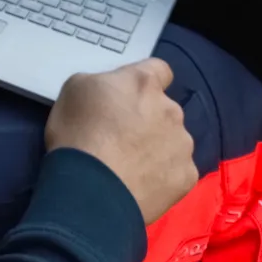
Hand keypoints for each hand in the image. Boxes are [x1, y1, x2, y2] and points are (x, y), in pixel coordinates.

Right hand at [44, 58, 196, 223]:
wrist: (91, 191)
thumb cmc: (78, 134)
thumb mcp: (74, 90)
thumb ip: (101, 83)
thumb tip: (111, 92)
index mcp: (144, 83)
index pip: (159, 69)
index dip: (144, 83)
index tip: (127, 97)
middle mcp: (171, 109)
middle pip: (164, 108)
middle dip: (149, 118)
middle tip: (122, 137)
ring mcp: (183, 145)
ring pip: (173, 140)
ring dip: (158, 146)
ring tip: (131, 166)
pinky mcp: (186, 177)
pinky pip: (177, 170)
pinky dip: (163, 175)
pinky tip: (142, 184)